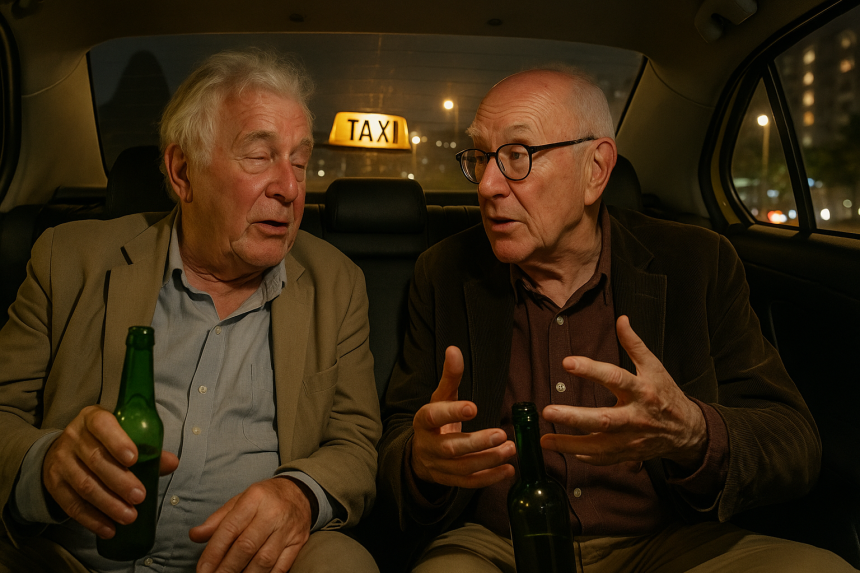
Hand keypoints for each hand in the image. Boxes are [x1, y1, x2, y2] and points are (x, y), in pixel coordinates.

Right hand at [42, 405, 178, 537]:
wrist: (63, 450)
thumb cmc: (103, 440)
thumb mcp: (122, 435)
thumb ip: (147, 448)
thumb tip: (172, 462)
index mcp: (92, 418)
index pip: (102, 425)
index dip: (118, 442)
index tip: (134, 459)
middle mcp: (73, 437)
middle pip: (96, 460)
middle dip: (120, 481)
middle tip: (140, 496)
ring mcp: (61, 461)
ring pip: (84, 485)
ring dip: (108, 504)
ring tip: (129, 516)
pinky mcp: (53, 484)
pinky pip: (71, 505)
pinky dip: (91, 519)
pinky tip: (108, 529)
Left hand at [190, 477, 312, 572]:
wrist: (300, 493)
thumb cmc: (264, 499)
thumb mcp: (240, 501)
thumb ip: (217, 520)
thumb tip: (195, 535)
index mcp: (254, 498)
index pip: (230, 528)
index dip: (213, 553)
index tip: (202, 570)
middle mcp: (273, 513)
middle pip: (246, 547)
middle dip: (226, 569)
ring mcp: (288, 529)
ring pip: (264, 560)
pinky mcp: (298, 542)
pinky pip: (281, 566)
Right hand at [410, 346, 514, 487]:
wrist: (420, 455)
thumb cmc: (435, 421)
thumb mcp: (440, 397)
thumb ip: (450, 377)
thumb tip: (454, 349)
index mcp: (424, 422)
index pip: (433, 417)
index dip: (452, 413)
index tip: (473, 407)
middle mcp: (428, 446)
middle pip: (451, 448)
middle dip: (476, 442)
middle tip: (501, 434)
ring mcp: (438, 466)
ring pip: (462, 468)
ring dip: (488, 460)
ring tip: (511, 449)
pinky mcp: (449, 481)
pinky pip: (469, 483)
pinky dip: (489, 478)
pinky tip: (508, 470)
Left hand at [540, 316, 707, 468]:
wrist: (688, 430)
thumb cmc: (666, 395)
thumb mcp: (655, 367)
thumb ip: (634, 344)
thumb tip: (621, 320)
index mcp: (641, 390)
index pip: (614, 378)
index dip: (591, 370)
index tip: (567, 363)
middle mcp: (635, 416)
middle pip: (604, 419)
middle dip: (574, 417)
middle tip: (548, 411)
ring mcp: (632, 439)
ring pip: (600, 446)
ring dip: (571, 444)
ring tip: (545, 440)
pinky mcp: (629, 454)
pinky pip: (606, 459)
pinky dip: (588, 457)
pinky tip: (569, 451)